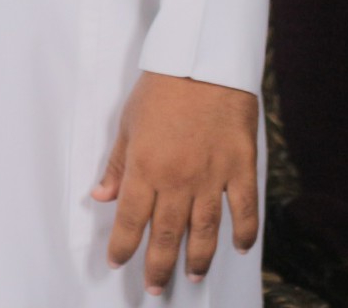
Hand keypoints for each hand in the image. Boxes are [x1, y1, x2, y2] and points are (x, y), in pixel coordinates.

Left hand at [92, 71, 260, 293]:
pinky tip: (240, 247)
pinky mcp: (241, 168)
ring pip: (205, 231)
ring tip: (194, 276)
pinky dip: (244, 232)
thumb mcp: (128, 123)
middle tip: (156, 288)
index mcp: (145, 168)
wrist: (203, 62)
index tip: (118, 262)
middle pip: (167, 234)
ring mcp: (213, 177)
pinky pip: (245, 210)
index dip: (123, 245)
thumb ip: (118, 164)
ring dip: (198, 258)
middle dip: (158, 265)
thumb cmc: (161, 89)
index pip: (131, 219)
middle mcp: (178, 180)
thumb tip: (102, 197)